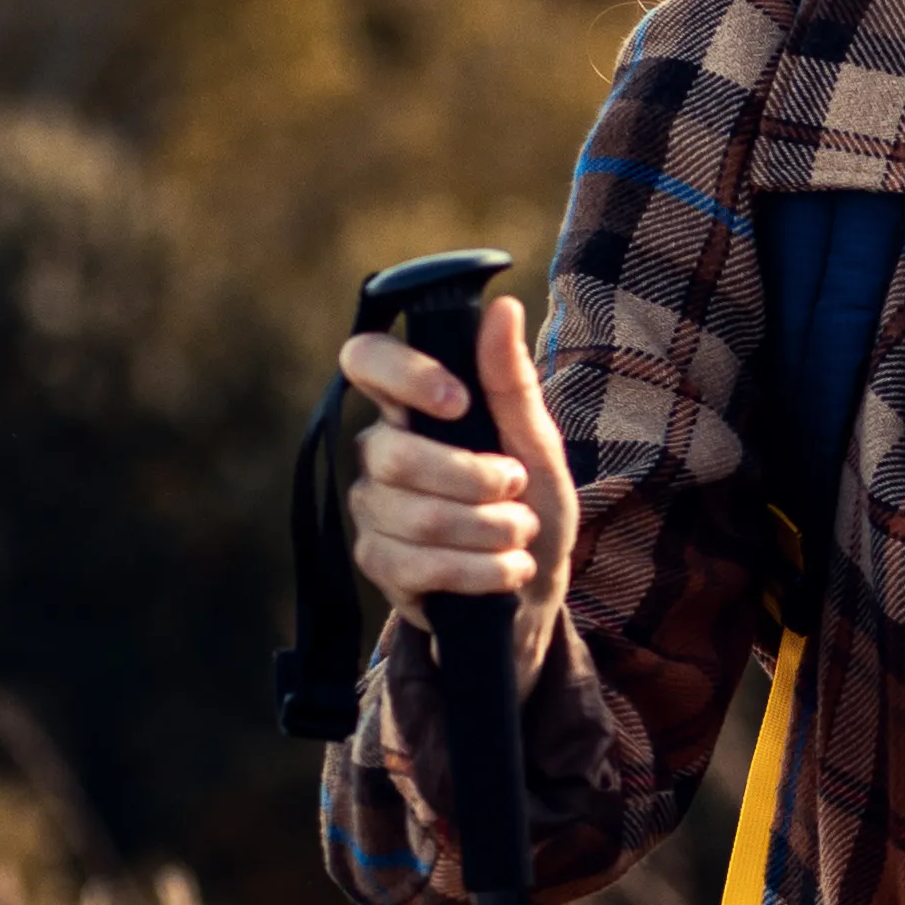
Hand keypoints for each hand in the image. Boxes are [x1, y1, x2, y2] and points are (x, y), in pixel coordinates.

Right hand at [340, 296, 582, 697]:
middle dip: (475, 479)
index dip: (401, 373)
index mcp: (412, 409)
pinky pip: (420, 564)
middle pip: (394, 453)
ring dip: (492, 530)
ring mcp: (372, 510)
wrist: (530, 597)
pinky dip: (482, 570)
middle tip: (517, 489)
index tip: (456, 400)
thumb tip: (502, 308)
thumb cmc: (531, 508)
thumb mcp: (540, 446)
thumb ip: (513, 384)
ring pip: (417, 515)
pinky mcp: (379, 565)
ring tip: (521, 535)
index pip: (365, 359)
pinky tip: (505, 571)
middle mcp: (378, 453)